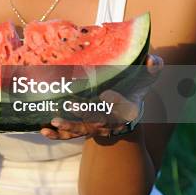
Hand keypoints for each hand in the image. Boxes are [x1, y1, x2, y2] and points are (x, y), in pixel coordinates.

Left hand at [40, 54, 162, 139]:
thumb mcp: (145, 78)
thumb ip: (151, 68)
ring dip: (67, 127)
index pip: (122, 107)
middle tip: (69, 105)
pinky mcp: (84, 130)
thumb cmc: (134, 89)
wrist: (126, 112)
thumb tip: (152, 59)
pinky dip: (58, 135)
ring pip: (82, 130)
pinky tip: (43, 131)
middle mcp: (111, 120)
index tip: (107, 94)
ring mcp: (96, 127)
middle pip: (98, 120)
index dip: (116, 102)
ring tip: (53, 122)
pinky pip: (70, 135)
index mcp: (127, 108)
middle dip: (84, 114)